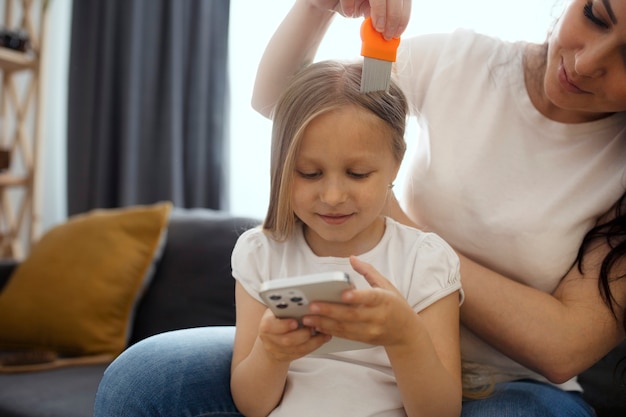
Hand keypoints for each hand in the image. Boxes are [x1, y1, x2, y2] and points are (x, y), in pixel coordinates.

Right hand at [258, 309, 330, 361]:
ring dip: (313, 341)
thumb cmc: (278, 318)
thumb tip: (303, 298)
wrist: (271, 337)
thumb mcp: (278, 309)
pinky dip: (314, 346)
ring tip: (323, 332)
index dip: (283, 325)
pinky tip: (322, 338)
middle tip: (314, 326)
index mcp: (266, 323)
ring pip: (297, 349)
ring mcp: (276, 350)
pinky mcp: (285, 357)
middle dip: (303, 334)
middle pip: (287, 340)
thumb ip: (286, 306)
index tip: (295, 322)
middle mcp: (269, 339)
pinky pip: (301, 354)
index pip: (270, 326)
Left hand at [302, 256, 421, 346]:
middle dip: (330, 311)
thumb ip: (368, 271)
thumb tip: (352, 258)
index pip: (370, 298)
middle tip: (312, 306)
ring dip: (324, 323)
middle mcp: (377, 317)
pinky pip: (345, 335)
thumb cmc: (395, 305)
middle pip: (352, 315)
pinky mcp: (364, 339)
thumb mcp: (387, 285)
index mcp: (384, 300)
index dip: (357, 297)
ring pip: (345, 328)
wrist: (406, 333)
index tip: (343, 294)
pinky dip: (329, 330)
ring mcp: (370, 330)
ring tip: (307, 318)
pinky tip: (316, 326)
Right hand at [307, 0, 411, 38]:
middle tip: (387, 34)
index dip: (403, 16)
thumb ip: (381, 17)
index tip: (397, 32)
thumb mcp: (369, 12)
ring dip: (379, 12)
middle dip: (393, 16)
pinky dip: (351, 6)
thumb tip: (392, 31)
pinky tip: (350, 14)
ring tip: (376, 27)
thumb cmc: (352, 4)